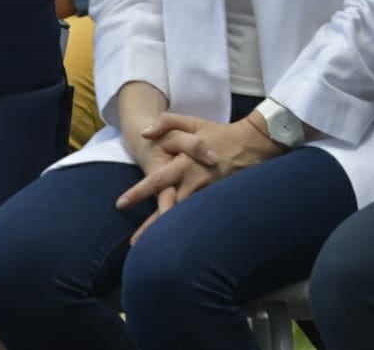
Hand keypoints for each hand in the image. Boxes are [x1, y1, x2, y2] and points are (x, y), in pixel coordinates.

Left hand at [118, 112, 283, 240]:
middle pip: (169, 208)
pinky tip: (181, 242)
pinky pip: (200, 216)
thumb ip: (165, 123)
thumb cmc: (217, 133)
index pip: (156, 182)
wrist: (253, 145)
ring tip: (153, 251)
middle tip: (134, 244)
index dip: (138, 194)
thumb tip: (143, 133)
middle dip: (152, 227)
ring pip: (185, 216)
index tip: (120, 204)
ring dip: (170, 233)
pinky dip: (190, 228)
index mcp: (184, 165)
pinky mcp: (218, 200)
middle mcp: (196, 183)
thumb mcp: (190, 122)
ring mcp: (209, 194)